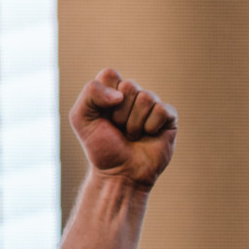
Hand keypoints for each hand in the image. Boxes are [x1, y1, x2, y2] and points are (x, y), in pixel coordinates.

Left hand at [70, 68, 176, 188]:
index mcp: (112, 91)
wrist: (120, 175)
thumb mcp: (80, 119)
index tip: (102, 116)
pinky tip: (148, 136)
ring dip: (134, 124)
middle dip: (119, 114)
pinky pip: (161, 110)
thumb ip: (90, 94)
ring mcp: (152, 105)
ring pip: (146, 98)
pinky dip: (150, 127)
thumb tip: (120, 93)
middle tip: (118, 130)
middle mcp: (133, 95)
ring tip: (131, 136)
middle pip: (129, 86)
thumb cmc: (101, 148)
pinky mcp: (168, 117)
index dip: (104, 96)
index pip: (110, 74)